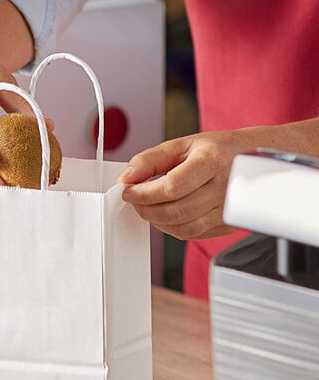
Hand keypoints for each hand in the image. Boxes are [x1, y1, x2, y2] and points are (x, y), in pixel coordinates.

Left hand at [119, 131, 253, 239]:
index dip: (144, 193)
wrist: (253, 159)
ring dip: (157, 221)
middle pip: (175, 211)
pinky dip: (173, 228)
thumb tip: (126, 178)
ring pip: (183, 228)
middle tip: (135, 200)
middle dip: (146, 209)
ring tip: (149, 206)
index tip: (129, 191)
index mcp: (213, 161)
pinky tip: (167, 214)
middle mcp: (224, 188)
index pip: (171, 187)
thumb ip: (150, 160)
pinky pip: (193, 234)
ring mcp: (229, 210)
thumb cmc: (216, 150)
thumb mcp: (182, 145)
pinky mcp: (228, 225)